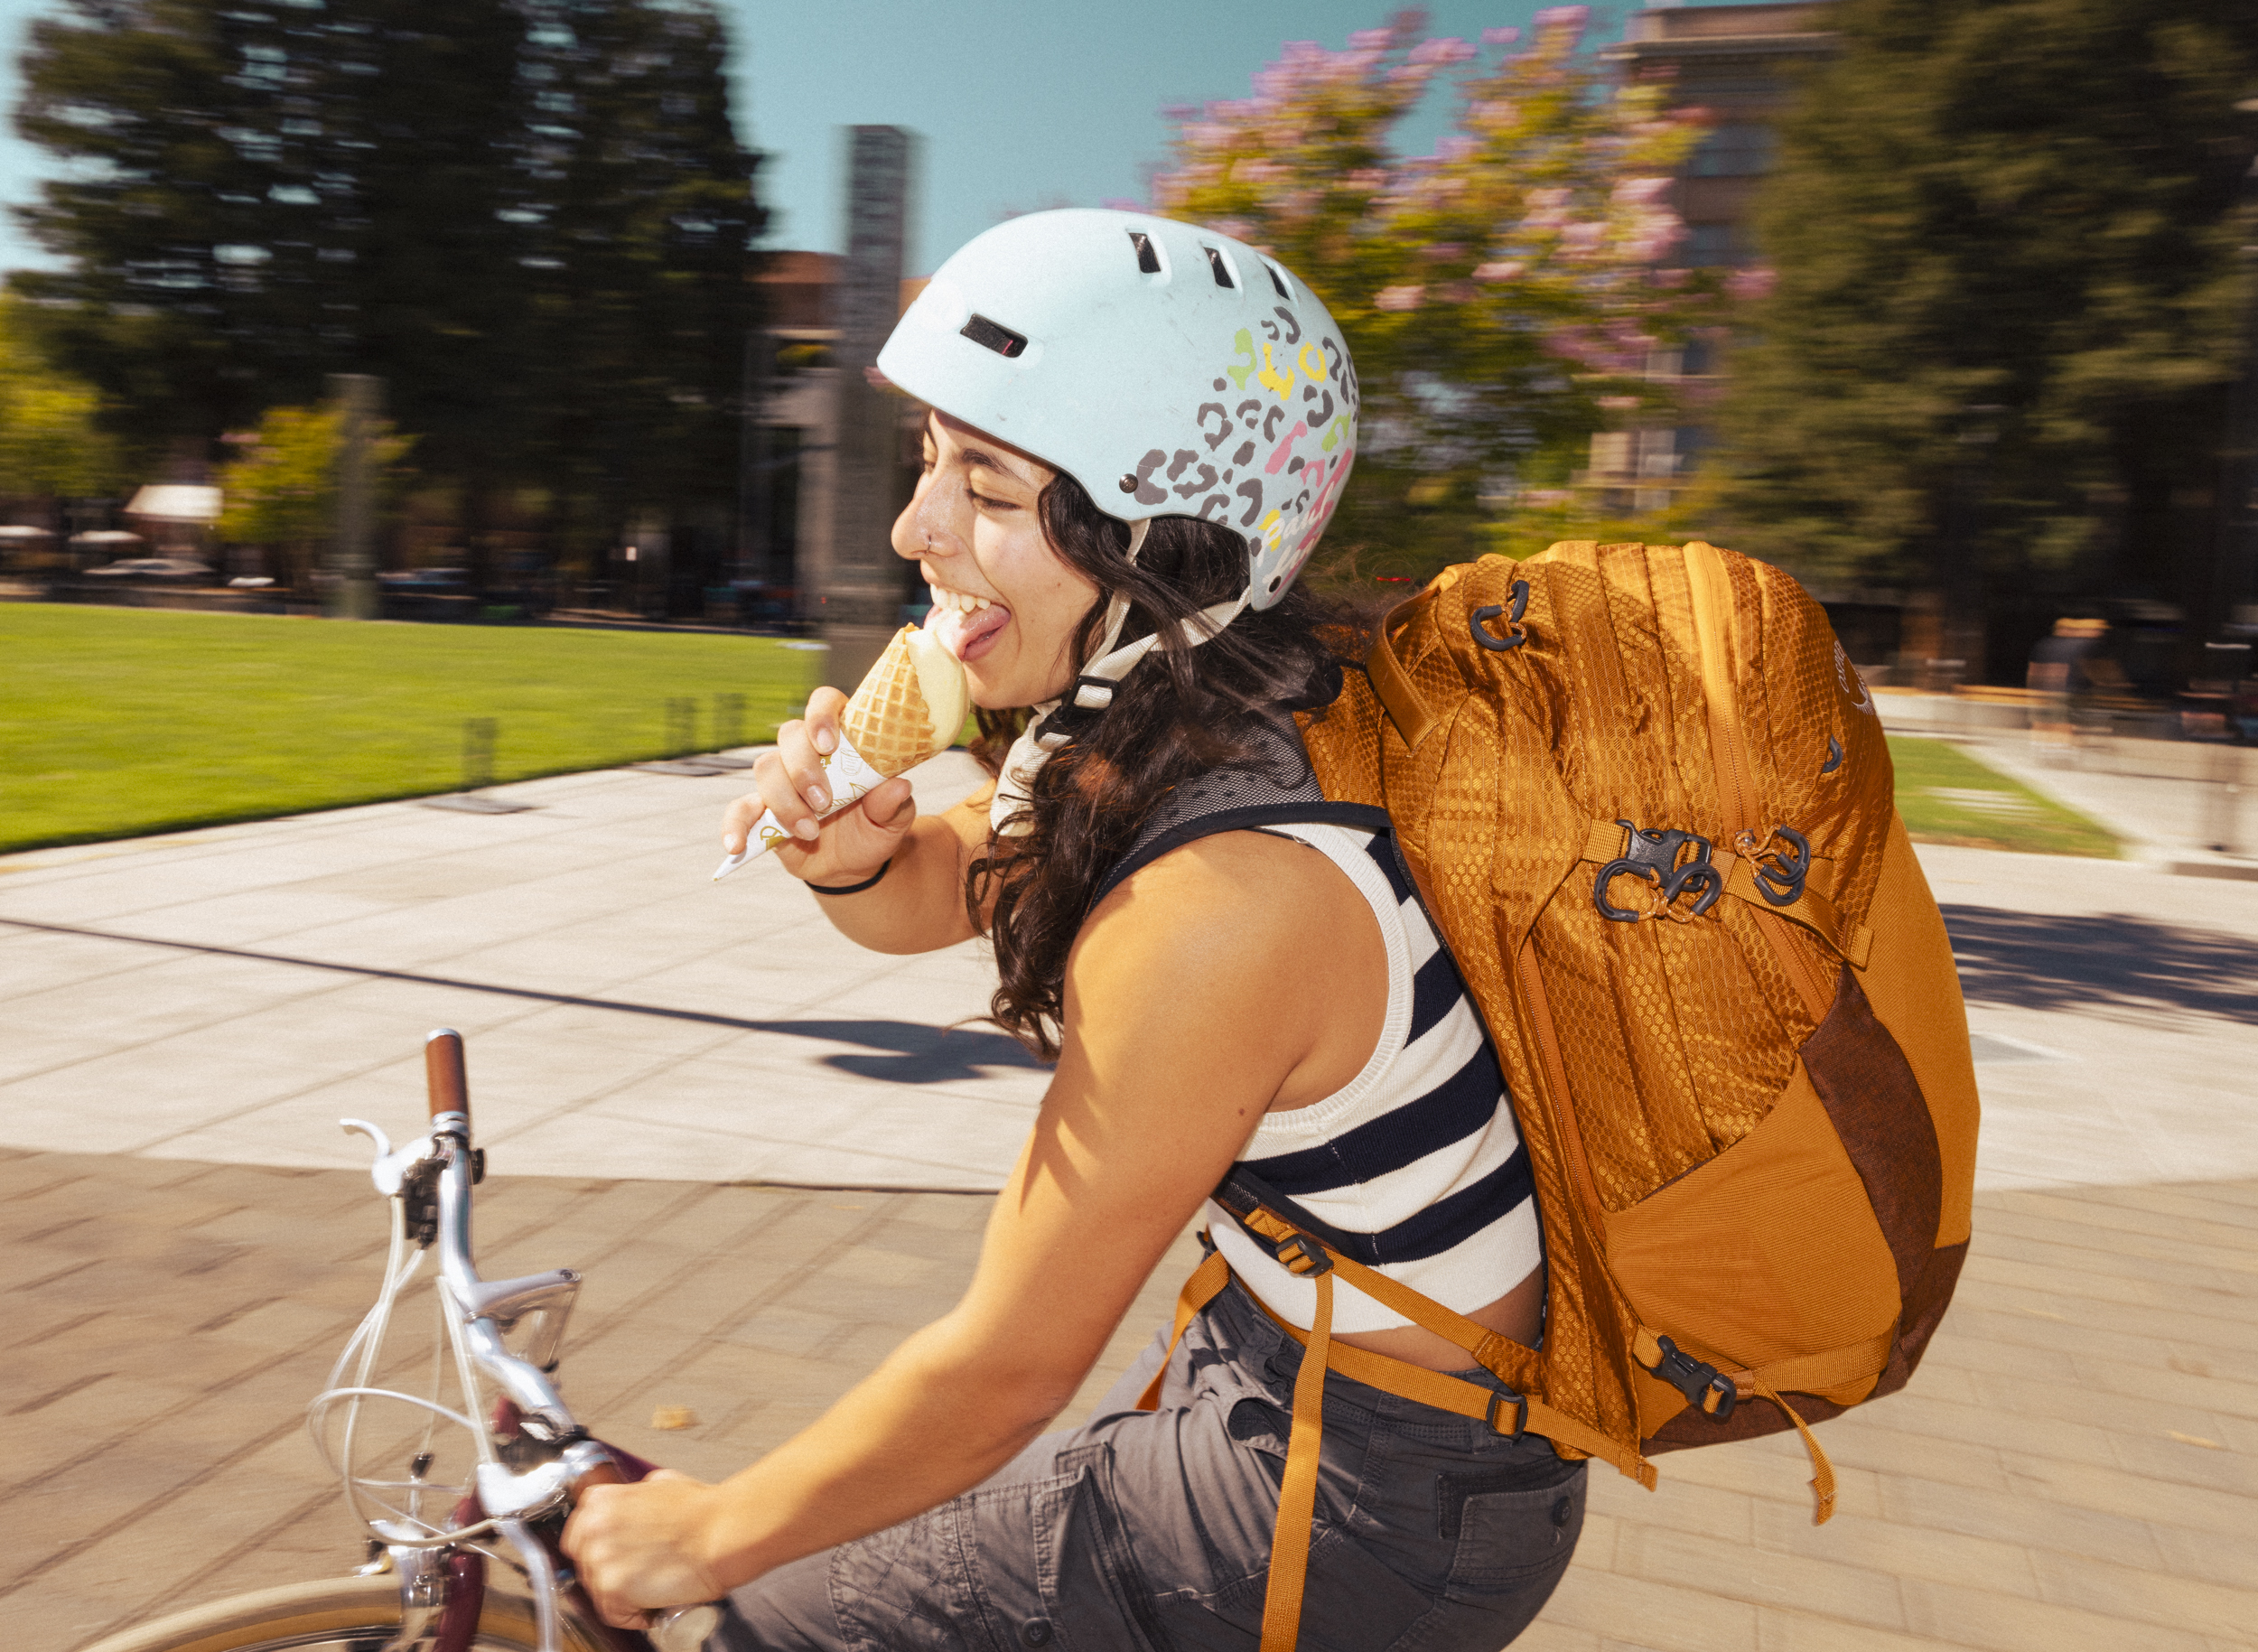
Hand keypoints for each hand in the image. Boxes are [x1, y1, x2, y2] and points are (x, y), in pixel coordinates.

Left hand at [560, 1468, 728, 1630]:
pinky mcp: (613, 1589)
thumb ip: (635, 1497)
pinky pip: (614, 1614)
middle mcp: (593, 1529)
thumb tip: (635, 1507)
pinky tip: (653, 1603)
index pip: (579, 1537)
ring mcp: (601, 1560)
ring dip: (622, 1595)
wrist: (722, 1532)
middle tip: (639, 1574)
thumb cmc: (701, 1511)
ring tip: (651, 1588)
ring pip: (598, 1592)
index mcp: (600, 1502)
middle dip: (611, 1573)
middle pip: (587, 1566)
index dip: (601, 1551)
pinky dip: (633, 1615)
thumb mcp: (661, 1484)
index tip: (616, 1558)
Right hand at [722, 687, 917, 884]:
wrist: (853, 864)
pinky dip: (734, 825)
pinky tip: (736, 845)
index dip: (821, 716)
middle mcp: (806, 753)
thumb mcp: (892, 821)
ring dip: (785, 800)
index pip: (824, 704)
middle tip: (825, 802)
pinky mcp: (761, 808)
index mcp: (841, 742)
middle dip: (804, 768)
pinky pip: (738, 808)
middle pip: (789, 735)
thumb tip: (899, 786)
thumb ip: (894, 804)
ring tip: (810, 830)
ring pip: (766, 768)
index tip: (829, 744)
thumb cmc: (873, 828)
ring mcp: (781, 780)